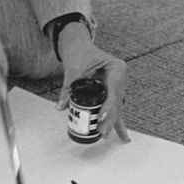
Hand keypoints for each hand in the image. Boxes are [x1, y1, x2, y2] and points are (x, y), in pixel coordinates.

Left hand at [54, 22, 129, 141]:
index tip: (102, 117)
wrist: (79, 46)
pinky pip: (113, 107)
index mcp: (117, 68)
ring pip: (116, 107)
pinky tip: (122, 136)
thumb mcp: (74, 70)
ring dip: (111, 122)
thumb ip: (68, 88)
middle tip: (102, 132)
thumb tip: (62, 107)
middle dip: (110, 118)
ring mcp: (118, 86)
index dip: (109, 106)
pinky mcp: (112, 92)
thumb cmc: (80, 53)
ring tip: (105, 135)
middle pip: (116, 102)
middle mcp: (121, 78)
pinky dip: (114, 120)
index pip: (114, 91)